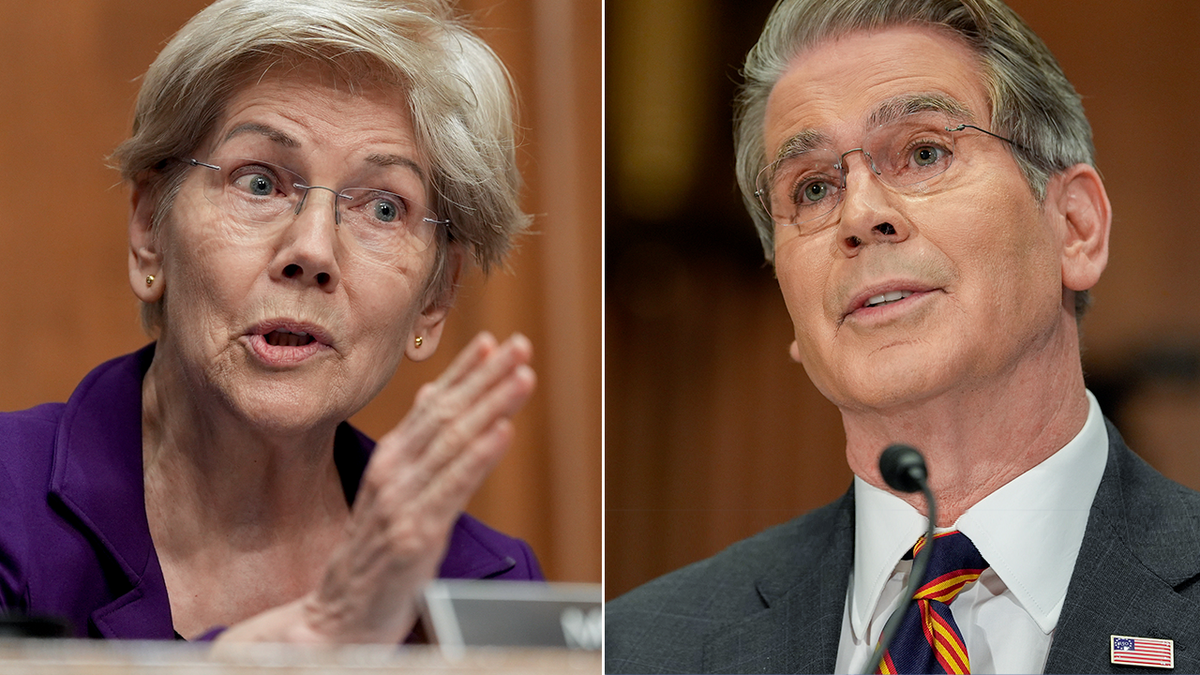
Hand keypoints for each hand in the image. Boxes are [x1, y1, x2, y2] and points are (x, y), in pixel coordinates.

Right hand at [216, 332, 535, 645]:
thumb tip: (434, 397)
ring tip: (523, 376)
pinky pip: (452, 488)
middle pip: (446, 414)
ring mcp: (403, 503)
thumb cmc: (371, 556)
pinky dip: (479, 456)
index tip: (497, 342)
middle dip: (487, 377)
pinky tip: (503, 431)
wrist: (335, 618)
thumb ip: (415, 449)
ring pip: (454, 442)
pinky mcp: (415, 536)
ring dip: (492, 405)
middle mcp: (394, 473)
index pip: (432, 405)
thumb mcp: (390, 494)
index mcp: (391, 460)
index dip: (466, 372)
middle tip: (521, 345)